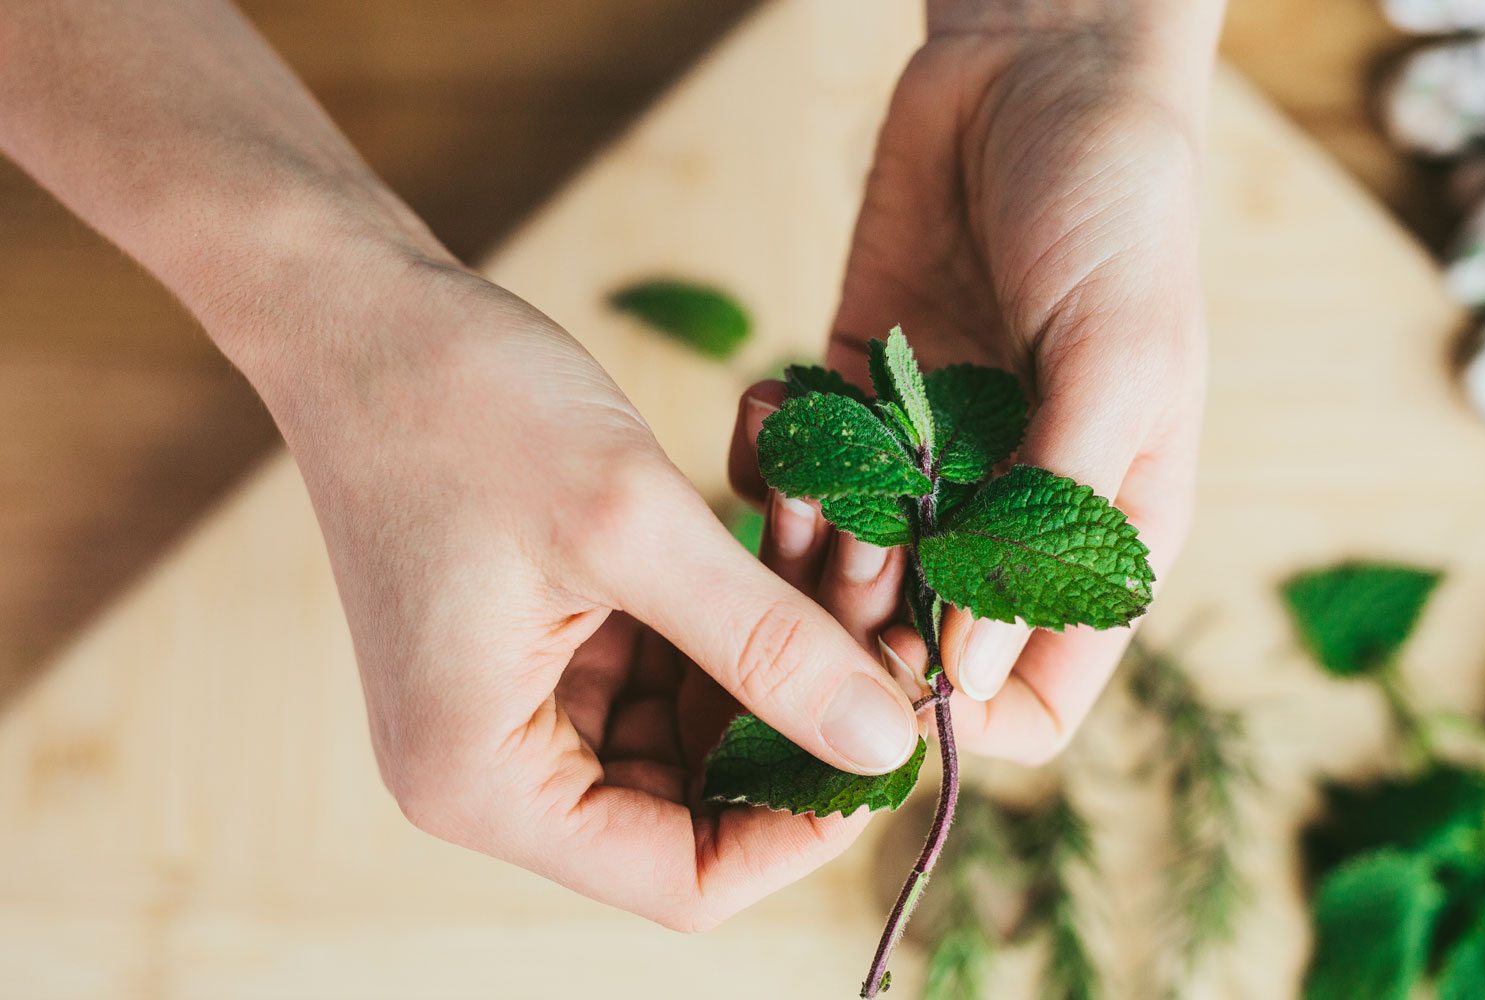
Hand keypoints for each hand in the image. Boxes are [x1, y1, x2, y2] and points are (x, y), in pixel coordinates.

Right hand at [267, 259, 919, 930]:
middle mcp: (496, 764)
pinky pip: (676, 670)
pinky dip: (739, 622)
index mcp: (485, 779)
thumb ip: (765, 643)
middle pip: (697, 809)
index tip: (891, 740)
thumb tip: (886, 740)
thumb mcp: (632, 525)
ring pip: (700, 733)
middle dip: (801, 730)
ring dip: (780, 665)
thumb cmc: (462, 406)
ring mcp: (523, 704)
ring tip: (845, 564)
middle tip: (890, 637)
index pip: (681, 881)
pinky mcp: (549, 646)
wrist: (362, 312)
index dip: (800, 833)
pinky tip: (791, 544)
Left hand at [730, 12, 1213, 763]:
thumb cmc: (1116, 210)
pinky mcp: (855, 401)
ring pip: (840, 573)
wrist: (1037, 72)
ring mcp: (925, 462)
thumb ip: (1049, 515)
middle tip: (833, 547)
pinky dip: (770, 462)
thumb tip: (970, 669)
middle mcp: (1005, 516)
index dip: (968, 717)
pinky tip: (772, 404)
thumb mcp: (1118, 360)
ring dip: (802, 547)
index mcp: (1099, 532)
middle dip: (861, 626)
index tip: (893, 681)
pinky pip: (794, 477)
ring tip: (804, 474)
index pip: (1038, 696)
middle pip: (917, 648)